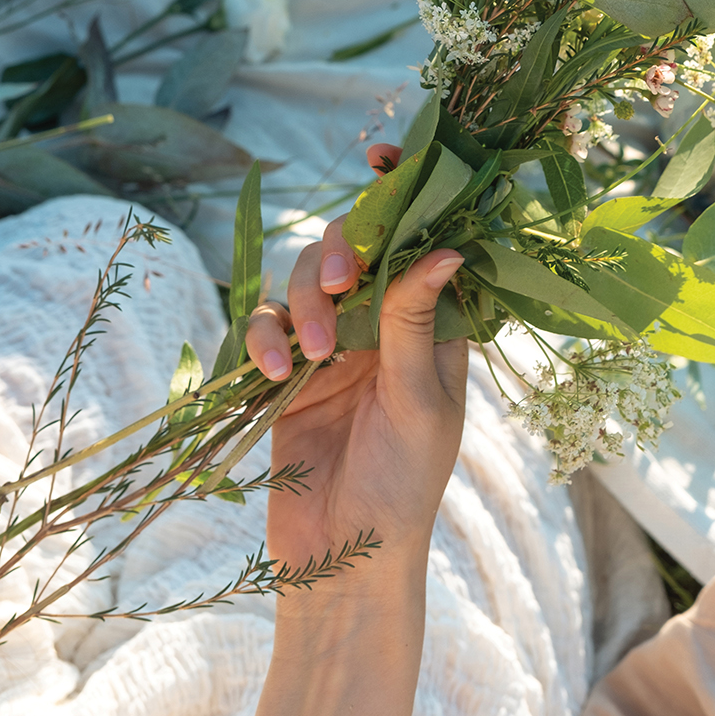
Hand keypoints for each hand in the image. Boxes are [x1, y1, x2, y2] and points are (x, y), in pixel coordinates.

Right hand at [246, 217, 466, 575]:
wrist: (344, 557)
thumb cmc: (403, 485)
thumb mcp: (419, 400)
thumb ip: (416, 321)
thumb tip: (448, 247)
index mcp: (430, 324)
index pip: (422, 243)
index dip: (406, 195)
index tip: (383, 158)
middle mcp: (381, 324)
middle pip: (355, 248)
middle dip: (342, 251)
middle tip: (341, 282)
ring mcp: (331, 344)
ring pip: (306, 278)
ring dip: (306, 302)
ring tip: (315, 357)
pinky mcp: (286, 370)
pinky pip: (267, 326)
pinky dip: (265, 337)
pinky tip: (277, 373)